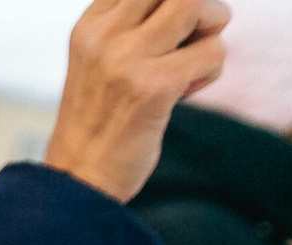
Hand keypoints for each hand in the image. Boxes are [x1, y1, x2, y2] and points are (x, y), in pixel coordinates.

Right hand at [45, 0, 230, 202]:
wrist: (79, 179)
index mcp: (90, 26)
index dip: (171, 2)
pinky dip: (210, 72)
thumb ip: (132, 25)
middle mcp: (104, 36)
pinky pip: (212, 52)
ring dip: (212, 32)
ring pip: (198, 6)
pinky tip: (184, 94)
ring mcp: (127, 60)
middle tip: (193, 36)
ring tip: (191, 64)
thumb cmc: (98, 121)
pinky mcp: (154, 87)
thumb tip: (194, 4)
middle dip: (200, 5)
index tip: (174, 29)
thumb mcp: (100, 60)